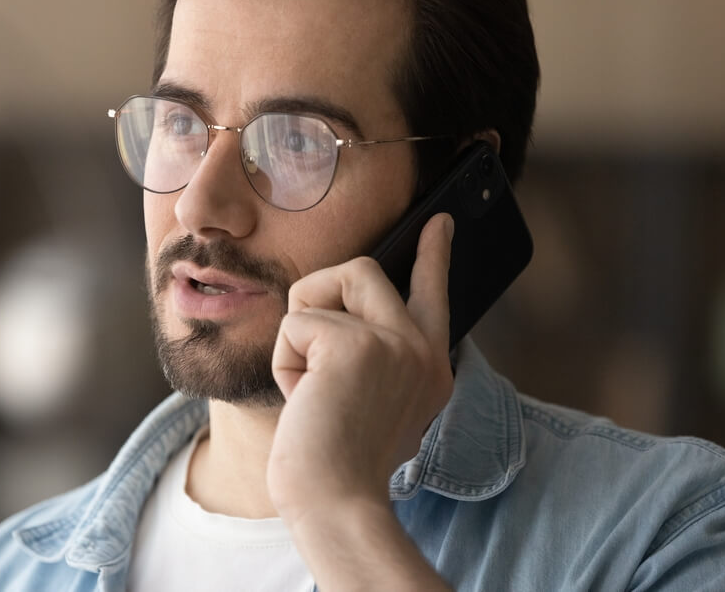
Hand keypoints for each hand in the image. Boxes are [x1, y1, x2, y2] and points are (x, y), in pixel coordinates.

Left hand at [268, 212, 454, 528]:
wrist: (335, 502)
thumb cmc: (338, 462)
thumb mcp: (370, 403)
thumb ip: (371, 357)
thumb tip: (332, 319)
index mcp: (429, 367)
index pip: (433, 293)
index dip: (434, 253)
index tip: (440, 222)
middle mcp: (422, 349)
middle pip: (361, 269)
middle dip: (318, 297)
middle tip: (311, 349)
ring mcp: (395, 342)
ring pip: (322, 287)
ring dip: (299, 334)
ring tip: (310, 388)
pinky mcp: (356, 345)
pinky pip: (295, 322)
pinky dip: (284, 361)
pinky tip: (303, 399)